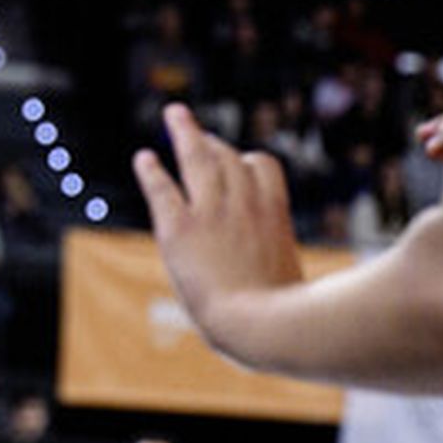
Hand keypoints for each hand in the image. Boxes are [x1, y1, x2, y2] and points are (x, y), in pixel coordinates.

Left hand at [134, 105, 305, 357]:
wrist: (262, 329)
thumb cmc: (285, 320)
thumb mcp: (298, 282)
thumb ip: (283, 267)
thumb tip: (287, 281)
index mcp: (274, 214)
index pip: (261, 165)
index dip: (247, 160)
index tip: (236, 160)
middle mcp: (243, 204)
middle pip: (227, 157)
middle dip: (213, 142)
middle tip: (199, 134)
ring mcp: (210, 213)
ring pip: (195, 159)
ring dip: (184, 133)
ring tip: (174, 113)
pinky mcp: (179, 229)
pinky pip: (163, 190)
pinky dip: (151, 172)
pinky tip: (144, 159)